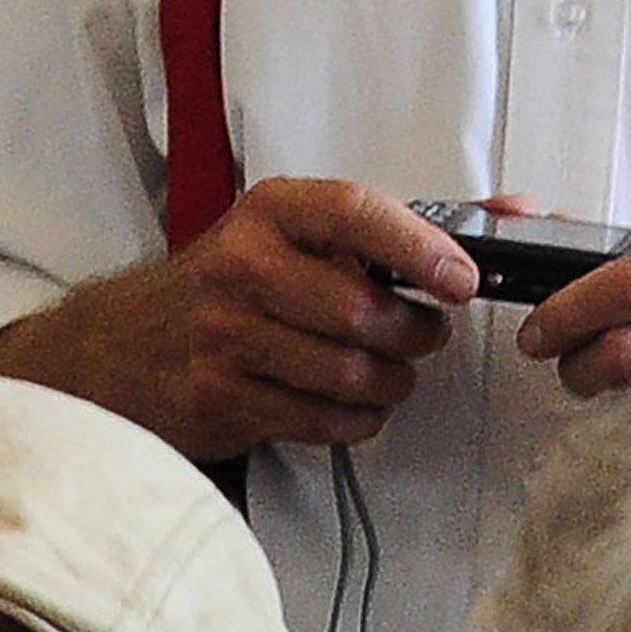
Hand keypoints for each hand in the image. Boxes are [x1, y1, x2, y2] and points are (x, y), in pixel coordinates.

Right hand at [0, 174, 476, 462]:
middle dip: (414, 333)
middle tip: (422, 335)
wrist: (115, 348)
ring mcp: (224, 336)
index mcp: (268, 211)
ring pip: (349, 373)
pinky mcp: (219, 398)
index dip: (421, 245)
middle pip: (363, 310)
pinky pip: (323, 420)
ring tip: (389, 374)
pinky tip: (353, 405)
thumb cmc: (225, 286)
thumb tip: (515, 214)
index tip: (462, 278)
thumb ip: (400, 227)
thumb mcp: (291, 234)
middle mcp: (241, 266)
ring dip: (391, 383)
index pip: (356, 211)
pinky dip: (357, 419)